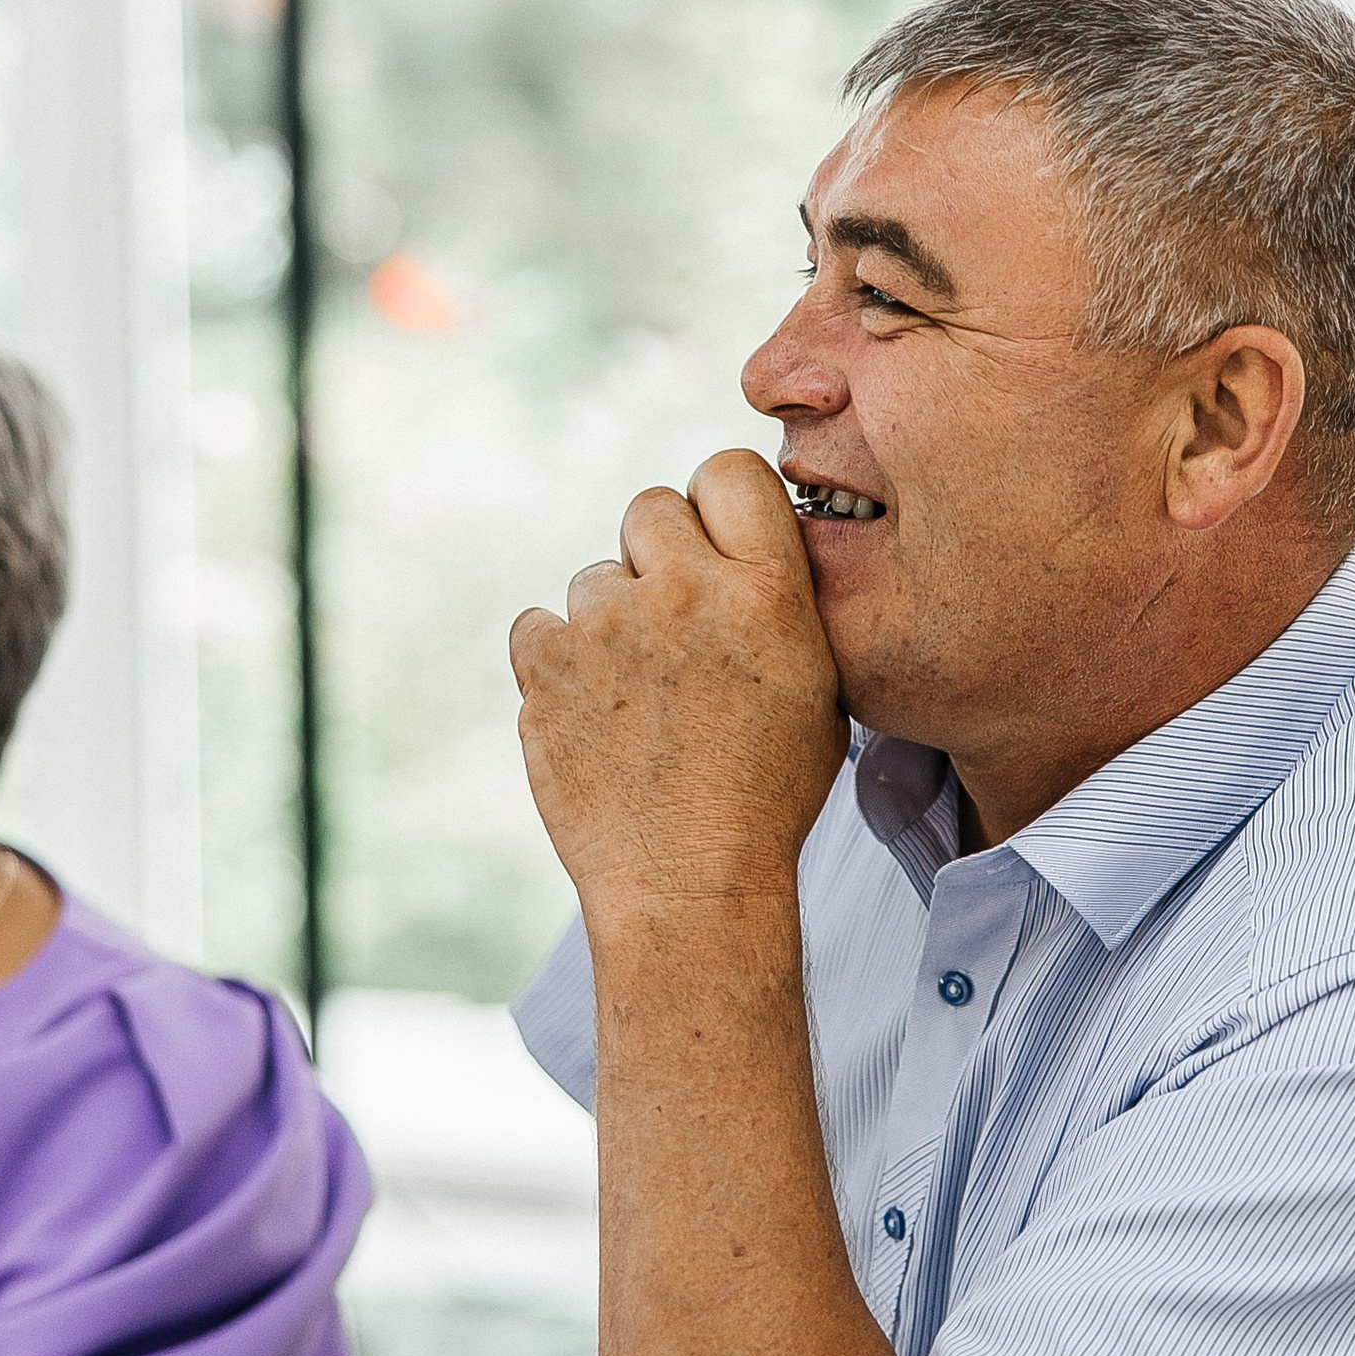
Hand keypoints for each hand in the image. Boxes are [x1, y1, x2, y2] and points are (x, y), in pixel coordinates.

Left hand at [510, 449, 847, 923]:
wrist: (691, 885)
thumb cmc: (766, 794)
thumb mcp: (816, 685)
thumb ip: (777, 600)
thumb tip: (741, 547)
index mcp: (768, 591)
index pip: (729, 470)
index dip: (719, 505)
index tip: (716, 547)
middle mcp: (687, 591)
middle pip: (650, 507)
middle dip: (658, 556)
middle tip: (674, 626)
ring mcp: (608, 625)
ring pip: (593, 576)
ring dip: (610, 619)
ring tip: (637, 695)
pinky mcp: (545, 664)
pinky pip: (538, 625)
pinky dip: (557, 660)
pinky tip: (593, 712)